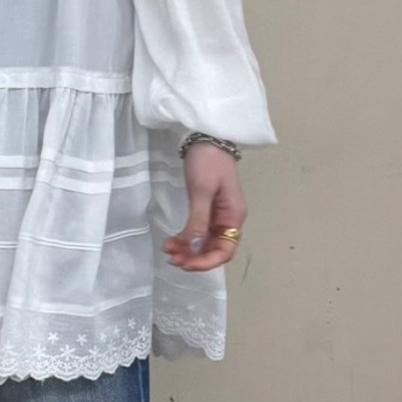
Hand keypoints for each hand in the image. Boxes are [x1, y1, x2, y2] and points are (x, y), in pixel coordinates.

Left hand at [164, 142, 246, 271]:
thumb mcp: (202, 191)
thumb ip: (198, 220)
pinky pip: (198, 233)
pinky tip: (172, 242)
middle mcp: (228, 221)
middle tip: (172, 258)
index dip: (206, 262)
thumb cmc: (208, 162)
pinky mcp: (206, 211)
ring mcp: (217, 217)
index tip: (185, 263)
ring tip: (168, 251)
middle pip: (214, 250)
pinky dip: (186, 240)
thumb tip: (194, 247)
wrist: (206, 137)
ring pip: (204, 244)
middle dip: (194, 258)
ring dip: (187, 251)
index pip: (225, 251)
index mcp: (233, 217)